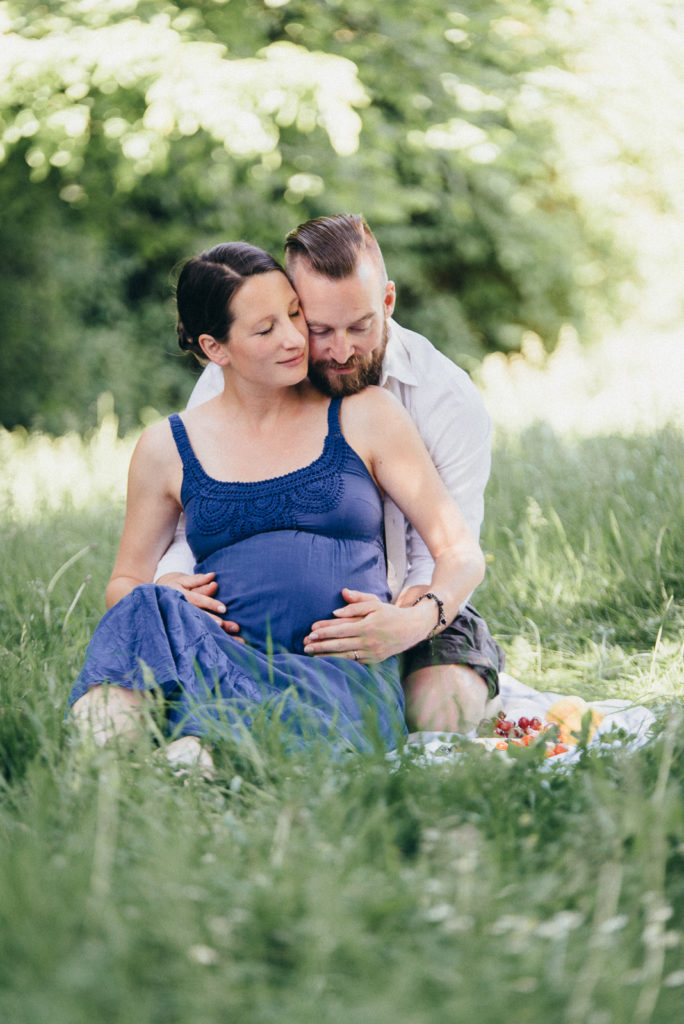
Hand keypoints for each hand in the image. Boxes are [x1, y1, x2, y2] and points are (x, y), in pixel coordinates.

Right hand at [156, 571, 242, 638]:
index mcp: (182, 598)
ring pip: (201, 628)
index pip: (198, 600)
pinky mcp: (186, 629)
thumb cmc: (175, 587)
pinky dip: (213, 642)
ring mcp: (184, 621)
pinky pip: (200, 635)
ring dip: (217, 635)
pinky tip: (227, 648)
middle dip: (216, 622)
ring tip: (233, 642)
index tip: (224, 609)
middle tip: (231, 627)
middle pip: (201, 617)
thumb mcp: (183, 581)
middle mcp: (183, 611)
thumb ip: (197, 581)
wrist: (158, 599)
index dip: (210, 604)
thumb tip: (212, 576)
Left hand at [303, 587, 434, 662]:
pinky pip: (353, 662)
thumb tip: (336, 610)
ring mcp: (371, 653)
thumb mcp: (375, 603)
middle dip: (321, 646)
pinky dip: (339, 662)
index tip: (311, 632)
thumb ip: (356, 603)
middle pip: (339, 644)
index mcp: (367, 626)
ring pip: (344, 656)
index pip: (341, 629)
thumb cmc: (390, 614)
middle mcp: (368, 641)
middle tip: (305, 646)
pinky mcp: (373, 660)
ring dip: (326, 656)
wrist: (410, 629)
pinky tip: (328, 661)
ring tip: (311, 656)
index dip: (325, 631)